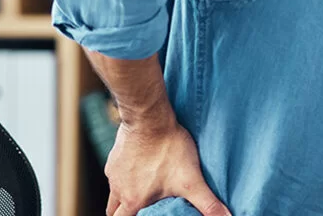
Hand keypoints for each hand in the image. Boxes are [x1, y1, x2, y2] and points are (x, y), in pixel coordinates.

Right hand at [105, 119, 229, 215]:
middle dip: (125, 214)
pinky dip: (124, 178)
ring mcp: (114, 173)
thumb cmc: (169, 147)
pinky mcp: (114, 158)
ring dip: (123, 197)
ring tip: (141, 193)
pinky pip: (114, 175)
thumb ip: (208, 204)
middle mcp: (119, 189)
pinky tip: (138, 170)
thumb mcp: (192, 180)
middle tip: (139, 212)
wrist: (150, 117)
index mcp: (133, 201)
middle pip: (114, 212)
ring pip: (113, 194)